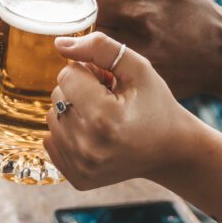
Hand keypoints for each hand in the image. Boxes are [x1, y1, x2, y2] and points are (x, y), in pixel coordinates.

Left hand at [44, 32, 200, 189]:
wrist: (171, 152)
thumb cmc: (155, 105)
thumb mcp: (138, 68)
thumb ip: (100, 48)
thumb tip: (59, 44)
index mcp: (104, 118)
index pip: (67, 75)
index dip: (88, 72)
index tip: (109, 83)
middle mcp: (89, 146)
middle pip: (57, 96)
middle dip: (79, 91)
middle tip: (109, 100)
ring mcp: (81, 167)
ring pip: (51, 117)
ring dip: (72, 111)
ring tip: (102, 117)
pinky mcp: (77, 178)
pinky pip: (50, 140)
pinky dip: (68, 133)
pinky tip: (94, 135)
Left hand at [77, 0, 221, 100]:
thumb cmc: (191, 7)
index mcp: (142, 13)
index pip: (89, 5)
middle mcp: (138, 46)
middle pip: (86, 33)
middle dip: (87, 22)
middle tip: (100, 17)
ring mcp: (138, 73)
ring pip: (92, 56)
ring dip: (92, 45)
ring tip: (112, 36)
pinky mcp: (139, 90)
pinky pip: (104, 77)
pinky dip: (103, 67)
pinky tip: (116, 58)